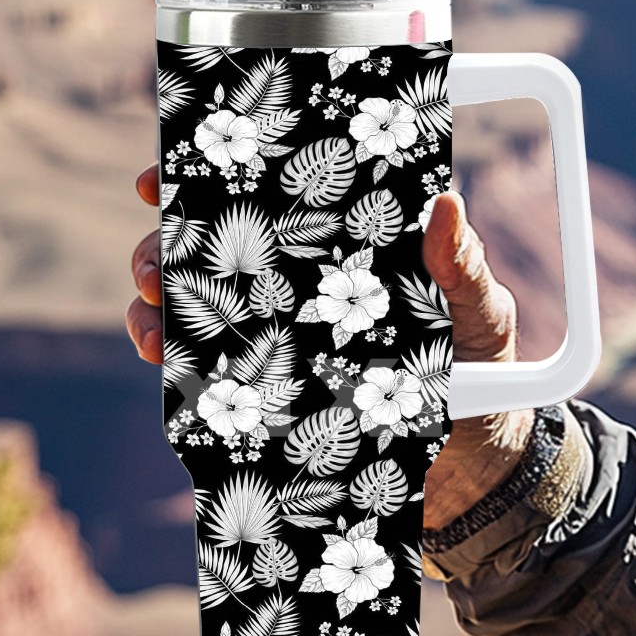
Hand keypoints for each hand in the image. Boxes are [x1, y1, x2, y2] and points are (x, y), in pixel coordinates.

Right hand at [125, 172, 535, 528]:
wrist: (474, 463)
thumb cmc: (482, 365)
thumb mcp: (478, 310)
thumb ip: (461, 266)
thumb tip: (447, 203)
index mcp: (339, 243)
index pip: (271, 195)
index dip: (214, 175)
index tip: (170, 172)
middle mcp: (296, 282)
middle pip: (211, 246)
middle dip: (165, 243)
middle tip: (157, 261)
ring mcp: (275, 335)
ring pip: (192, 304)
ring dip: (157, 301)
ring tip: (153, 314)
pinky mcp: (265, 391)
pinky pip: (202, 369)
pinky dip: (171, 357)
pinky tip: (161, 356)